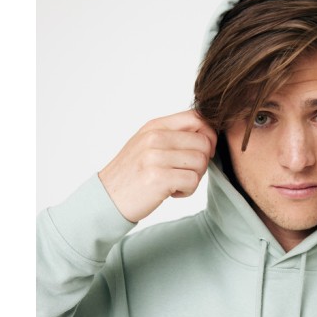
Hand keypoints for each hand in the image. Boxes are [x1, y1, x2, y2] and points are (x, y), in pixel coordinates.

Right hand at [99, 110, 216, 222]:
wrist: (107, 198)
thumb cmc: (131, 174)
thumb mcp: (147, 145)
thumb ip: (172, 135)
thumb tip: (207, 135)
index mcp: (155, 126)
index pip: (197, 118)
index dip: (209, 135)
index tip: (203, 152)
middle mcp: (154, 137)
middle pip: (204, 143)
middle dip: (202, 162)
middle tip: (186, 173)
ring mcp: (155, 157)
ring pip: (201, 163)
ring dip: (194, 178)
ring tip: (176, 183)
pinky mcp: (158, 178)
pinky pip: (192, 181)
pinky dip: (187, 191)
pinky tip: (172, 192)